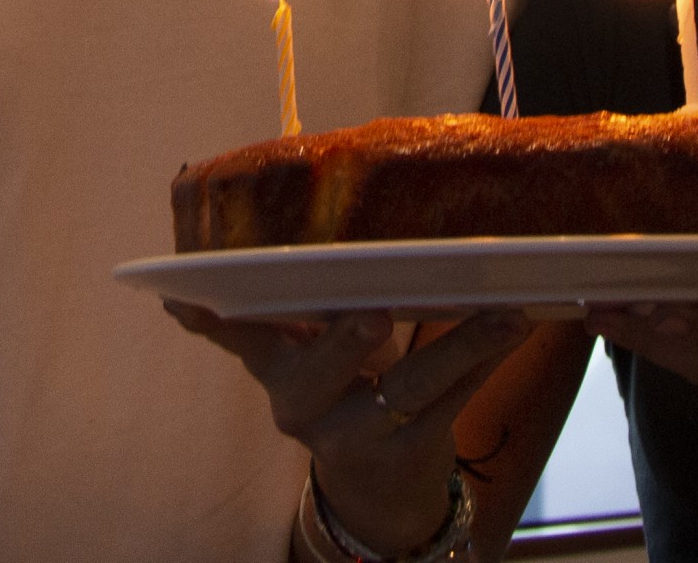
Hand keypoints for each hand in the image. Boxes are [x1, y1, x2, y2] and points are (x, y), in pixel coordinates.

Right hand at [164, 302, 530, 553]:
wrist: (379, 489)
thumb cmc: (343, 384)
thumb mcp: (307, 352)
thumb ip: (294, 306)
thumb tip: (281, 209)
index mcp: (273, 367)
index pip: (236, 337)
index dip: (210, 320)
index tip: (184, 298)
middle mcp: (302, 405)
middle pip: (318, 373)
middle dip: (344, 340)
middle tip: (372, 311)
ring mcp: (354, 436)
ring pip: (407, 388)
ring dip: (459, 345)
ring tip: (501, 310)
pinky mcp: (408, 452)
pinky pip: (451, 402)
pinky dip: (484, 360)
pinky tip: (513, 327)